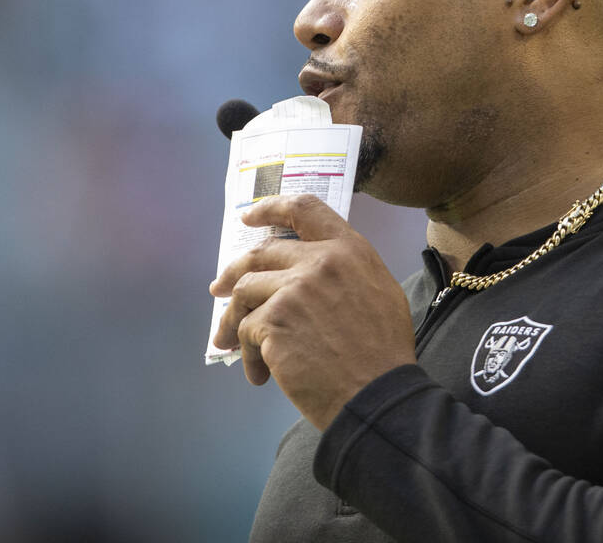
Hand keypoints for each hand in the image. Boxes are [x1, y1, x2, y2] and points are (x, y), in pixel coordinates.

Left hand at [210, 194, 416, 429]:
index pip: (304, 209)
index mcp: (349, 250)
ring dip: (233, 320)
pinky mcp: (272, 322)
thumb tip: (313, 270)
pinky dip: (249, 355)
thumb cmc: (383, 352)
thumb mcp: (380, 292)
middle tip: (219, 289)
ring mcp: (293, 289)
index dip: (271, 209)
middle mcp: (319, 261)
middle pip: (261, 254)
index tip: (248, 217)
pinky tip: (261, 375)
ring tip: (230, 344)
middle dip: (233, 271)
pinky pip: (246, 331)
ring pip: (245, 292)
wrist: (377, 394)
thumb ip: (345, 270)